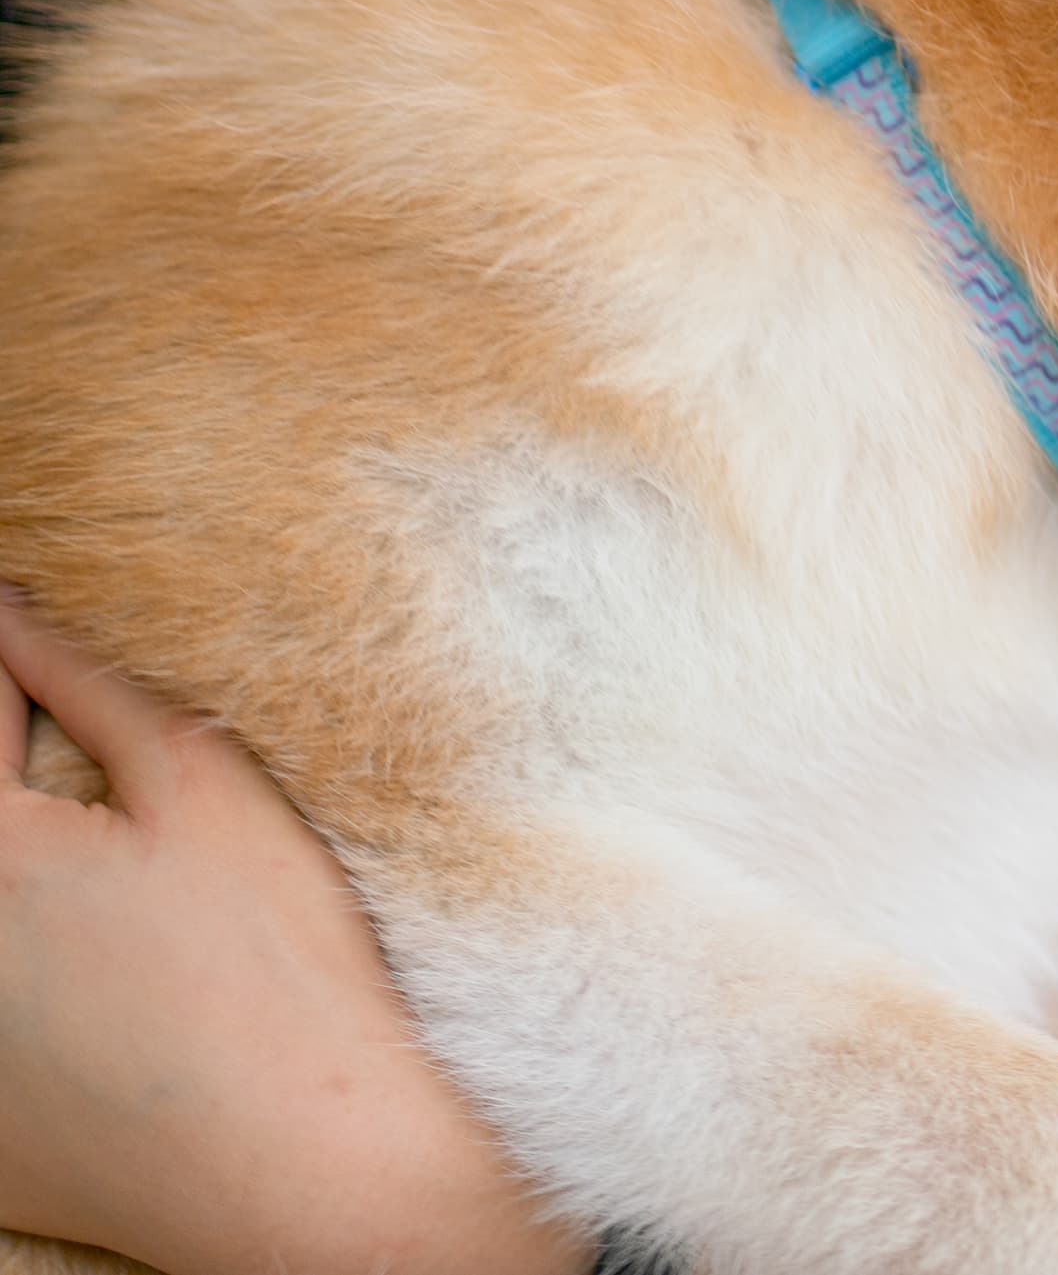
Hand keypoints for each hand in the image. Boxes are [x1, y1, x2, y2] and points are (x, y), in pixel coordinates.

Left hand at [0, 593, 587, 1274]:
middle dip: (23, 785)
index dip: (9, 660)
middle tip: (103, 815)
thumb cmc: (280, 971)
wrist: (309, 1174)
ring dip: (29, 878)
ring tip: (105, 893)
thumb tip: (14, 603)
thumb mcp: (207, 793)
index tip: (32, 629)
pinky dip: (31, 984)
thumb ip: (92, 686)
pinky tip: (101, 988)